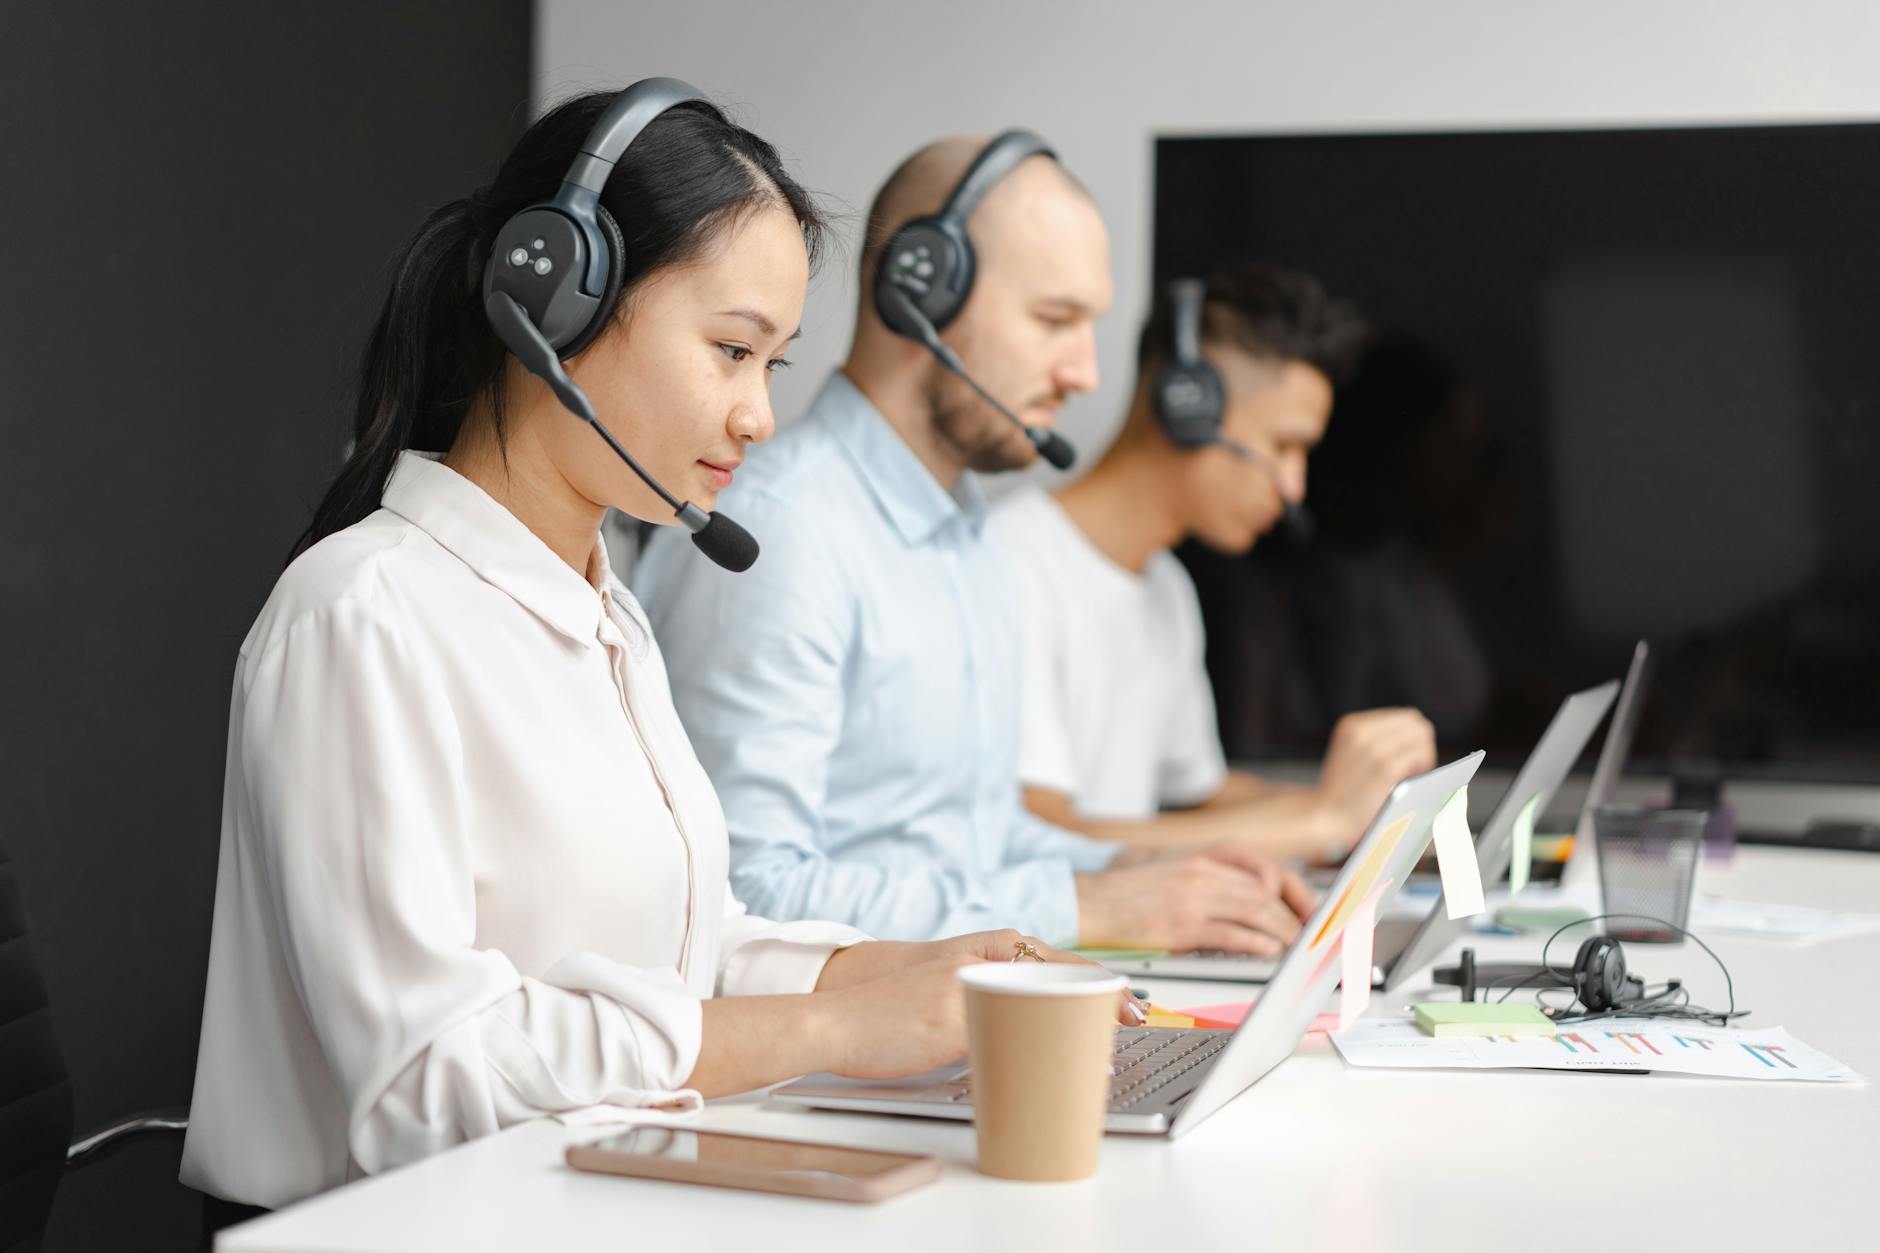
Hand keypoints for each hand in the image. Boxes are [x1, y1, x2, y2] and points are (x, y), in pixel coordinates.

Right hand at [823, 949, 1143, 1080]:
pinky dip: (1037, 1055)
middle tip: (1136, 1022)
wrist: (836, 1015)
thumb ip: (992, 989)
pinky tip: (1057, 1071)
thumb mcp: (950, 983)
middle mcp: (981, 958)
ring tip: (1106, 1052)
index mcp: (984, 945)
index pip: (1060, 959)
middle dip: (1103, 1003)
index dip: (1104, 982)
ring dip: (1077, 1031)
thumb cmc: (893, 1007)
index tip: (1136, 1005)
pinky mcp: (950, 1020)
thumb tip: (1041, 1017)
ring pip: (1041, 1006)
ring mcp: (967, 987)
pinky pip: (1004, 1038)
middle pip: (1061, 979)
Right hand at [1076, 850, 1313, 956]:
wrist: (1088, 901)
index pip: (1263, 868)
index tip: (1309, 908)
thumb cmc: (1127, 893)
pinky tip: (1268, 951)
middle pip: (1265, 891)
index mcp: (1202, 857)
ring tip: (1295, 947)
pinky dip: (1255, 942)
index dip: (1293, 889)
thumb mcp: (1174, 870)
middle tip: (1309, 935)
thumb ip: (1211, 879)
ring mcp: (1192, 896)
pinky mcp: (1180, 924)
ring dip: (1282, 931)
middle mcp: (1201, 872)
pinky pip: (1230, 932)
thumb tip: (1253, 901)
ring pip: (1255, 910)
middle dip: (1294, 915)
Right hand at [1314, 708, 1436, 850]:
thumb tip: (1418, 737)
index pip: (1405, 717)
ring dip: (1423, 756)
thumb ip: (1376, 741)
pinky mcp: (1385, 767)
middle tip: (1413, 770)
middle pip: (1415, 723)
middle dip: (1421, 745)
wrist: (1325, 818)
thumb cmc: (1343, 794)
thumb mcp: (1351, 754)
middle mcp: (1362, 730)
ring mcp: (1374, 747)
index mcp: (1352, 724)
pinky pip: (1420, 754)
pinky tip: (1410, 782)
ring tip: (1409, 777)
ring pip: (1421, 736)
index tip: (1407, 759)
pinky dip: (1422, 767)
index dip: (1412, 738)